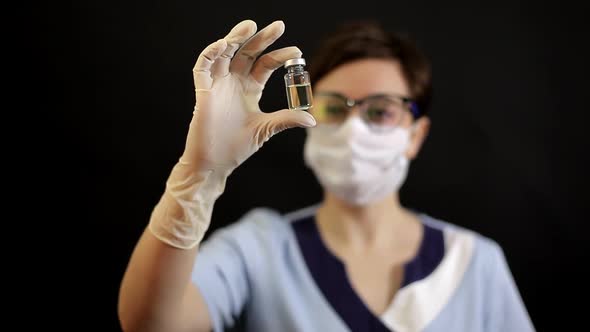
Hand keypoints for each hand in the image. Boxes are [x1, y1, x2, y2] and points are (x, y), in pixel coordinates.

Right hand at [149, 20, 314, 248]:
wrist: (216, 163)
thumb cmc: (237, 147)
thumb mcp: (267, 129)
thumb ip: (286, 120)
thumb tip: (313, 120)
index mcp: (249, 89)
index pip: (265, 65)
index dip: (279, 56)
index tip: (297, 52)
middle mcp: (234, 83)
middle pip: (247, 52)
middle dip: (261, 38)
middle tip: (278, 26)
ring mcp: (218, 85)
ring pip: (224, 53)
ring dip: (235, 38)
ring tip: (250, 26)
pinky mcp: (203, 92)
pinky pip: (204, 67)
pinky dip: (212, 53)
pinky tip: (225, 44)